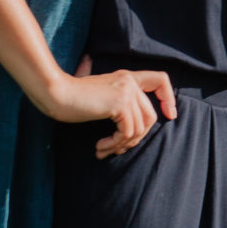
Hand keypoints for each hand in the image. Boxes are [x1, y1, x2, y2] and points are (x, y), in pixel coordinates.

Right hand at [44, 57, 177, 158]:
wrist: (56, 94)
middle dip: (136, 138)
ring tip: (105, 150)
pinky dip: (115, 144)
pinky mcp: (119, 103)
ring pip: (140, 128)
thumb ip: (114, 101)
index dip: (168, 98)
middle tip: (117, 149)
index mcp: (127, 77)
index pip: (160, 80)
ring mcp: (126, 91)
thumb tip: (127, 128)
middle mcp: (130, 81)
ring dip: (122, 145)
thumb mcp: (99, 96)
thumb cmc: (72, 97)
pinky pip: (128, 132)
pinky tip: (101, 147)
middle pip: (150, 115)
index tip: (170, 115)